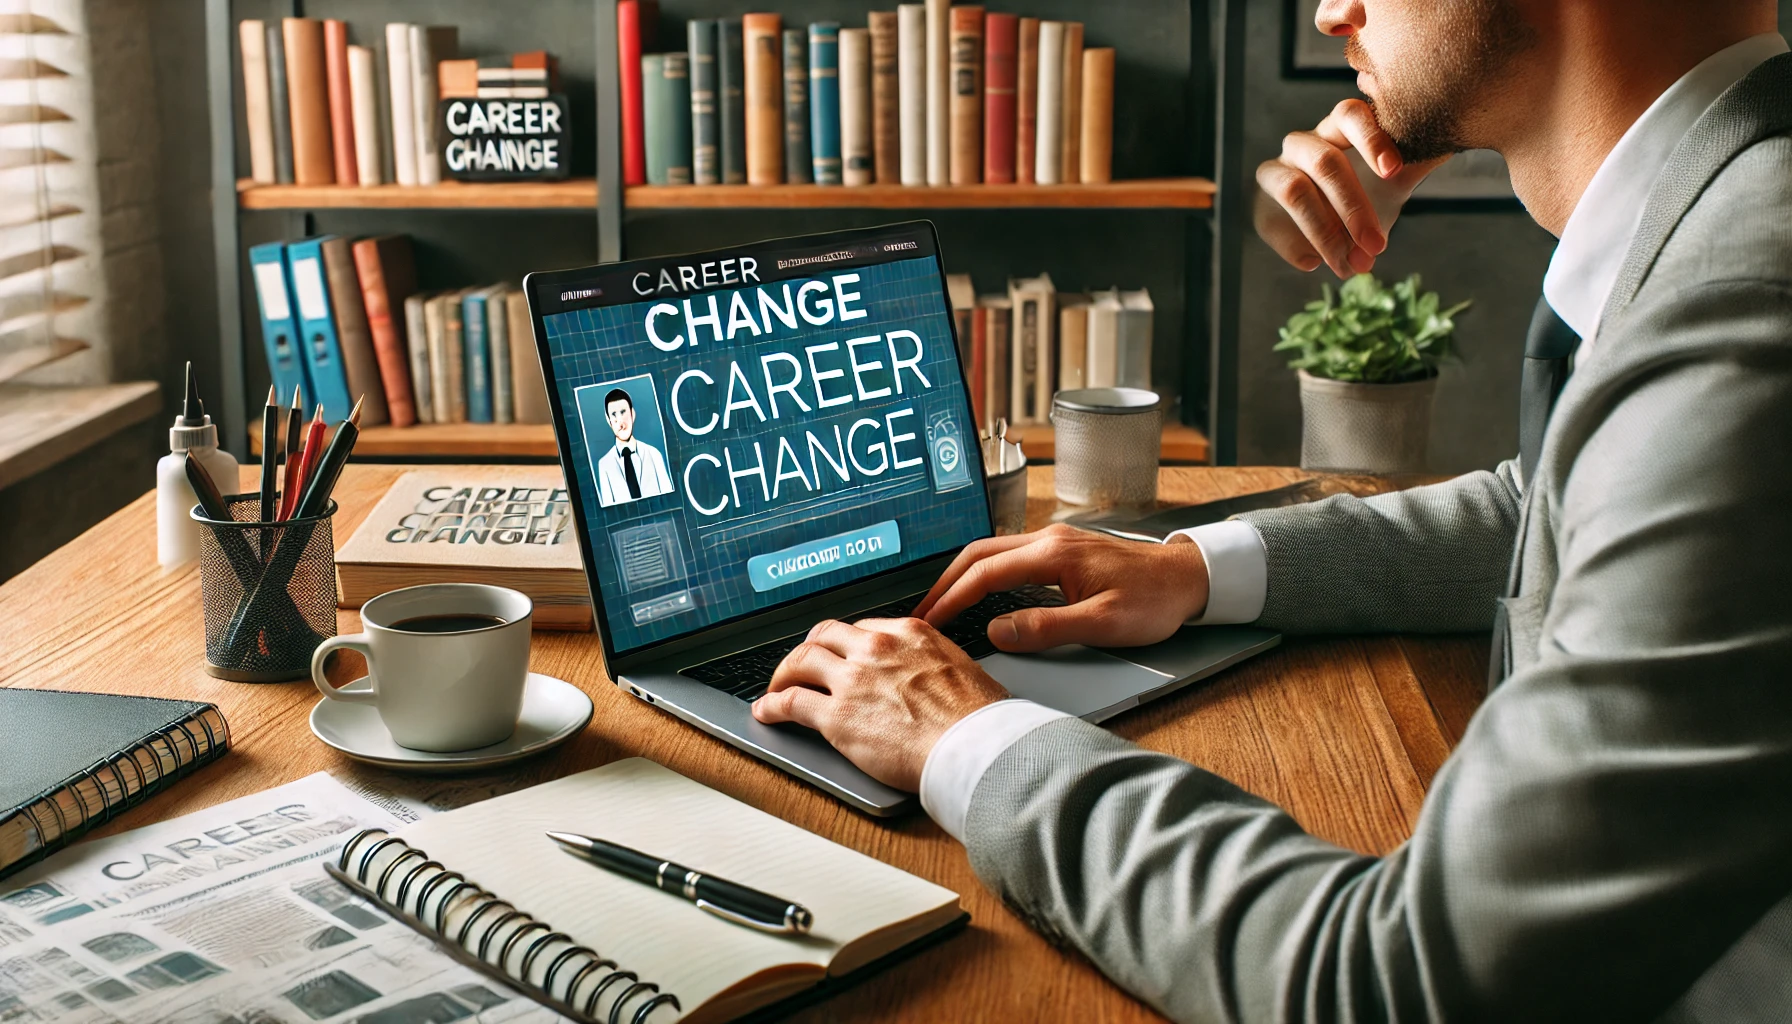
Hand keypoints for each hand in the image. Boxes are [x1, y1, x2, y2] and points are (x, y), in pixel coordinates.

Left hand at [752, 617, 1007, 791]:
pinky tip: (767, 711)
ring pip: (801, 661)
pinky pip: (792, 703)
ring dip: (784, 673)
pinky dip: (773, 705)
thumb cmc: (979, 719)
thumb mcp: (963, 669)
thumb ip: (936, 665)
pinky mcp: (837, 717)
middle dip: (809, 649)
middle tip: (802, 665)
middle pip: (825, 636)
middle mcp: (876, 648)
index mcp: (909, 633)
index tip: (841, 656)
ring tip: (777, 686)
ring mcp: (853, 680)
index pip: (864, 628)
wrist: (974, 747)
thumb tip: (934, 676)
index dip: (846, 645)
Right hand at [913, 524, 1209, 652]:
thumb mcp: (1103, 624)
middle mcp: (1049, 540)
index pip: (985, 573)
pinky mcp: (1063, 549)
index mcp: (1054, 554)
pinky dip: (984, 572)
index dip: (952, 598)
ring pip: (992, 550)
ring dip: (963, 575)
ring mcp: (1056, 541)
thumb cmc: (1155, 600)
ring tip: (943, 603)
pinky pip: (1010, 555)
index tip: (930, 620)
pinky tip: (981, 591)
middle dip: (945, 581)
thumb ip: (1047, 627)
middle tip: (923, 612)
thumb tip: (998, 631)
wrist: (1190, 578)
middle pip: (978, 553)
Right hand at [1253, 98, 1444, 276]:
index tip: (1393, 172)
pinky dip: (1295, 247)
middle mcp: (1304, 145)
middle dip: (1354, 208)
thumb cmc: (1362, 191)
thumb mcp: (1394, 180)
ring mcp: (1277, 172)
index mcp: (1339, 130)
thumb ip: (1419, 161)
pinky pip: (1271, 223)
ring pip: (1296, 192)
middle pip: (1324, 162)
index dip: (1370, 139)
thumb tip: (1455, 144)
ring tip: (1351, 266)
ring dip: (1326, 234)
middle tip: (1378, 247)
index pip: (1349, 115)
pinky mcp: (1260, 206)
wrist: (1322, 224)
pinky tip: (1314, 264)